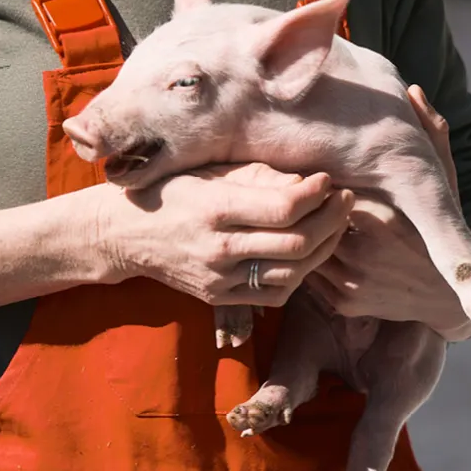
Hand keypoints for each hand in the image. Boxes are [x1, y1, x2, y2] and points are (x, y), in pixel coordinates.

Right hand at [98, 161, 353, 307]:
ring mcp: (220, 279)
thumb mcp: (209, 172)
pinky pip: (274, 293)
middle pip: (296, 244)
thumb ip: (257, 177)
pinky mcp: (219, 298)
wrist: (124, 235)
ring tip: (336, 224)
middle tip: (346, 200)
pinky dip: (300, 274)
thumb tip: (305, 184)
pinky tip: (309, 253)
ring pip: (292, 273)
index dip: (316, 194)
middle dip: (331, 220)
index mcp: (216, 208)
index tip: (328, 180)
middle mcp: (219, 248)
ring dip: (324, 249)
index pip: (284, 208)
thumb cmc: (171, 191)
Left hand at [307, 87, 470, 338]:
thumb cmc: (441, 225)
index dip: (312, 174)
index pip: (326, 188)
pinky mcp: (343, 302)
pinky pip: (306, 270)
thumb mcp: (445, 177)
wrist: (448, 296)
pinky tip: (308, 234)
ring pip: (301, 244)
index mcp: (384, 216)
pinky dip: (303, 251)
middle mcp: (364, 253)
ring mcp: (351, 282)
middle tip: (286, 180)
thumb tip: (415, 90)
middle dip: (298, 200)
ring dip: (295, 226)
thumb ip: (430, 131)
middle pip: (307, 217)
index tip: (306, 157)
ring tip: (291, 206)